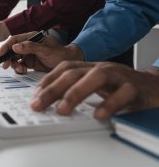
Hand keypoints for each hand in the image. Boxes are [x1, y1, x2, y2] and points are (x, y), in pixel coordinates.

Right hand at [0, 33, 83, 72]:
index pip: (14, 40)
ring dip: (14, 65)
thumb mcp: (45, 50)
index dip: (6, 47)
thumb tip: (15, 47)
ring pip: (15, 58)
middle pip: (12, 50)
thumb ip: (30, 47)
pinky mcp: (30, 62)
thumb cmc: (60, 54)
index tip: (0, 54)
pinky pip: (20, 65)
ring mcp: (28, 54)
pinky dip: (19, 69)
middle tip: (5, 66)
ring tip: (21, 70)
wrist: (69, 63)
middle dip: (8, 58)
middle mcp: (28, 45)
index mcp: (31, 37)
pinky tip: (23, 71)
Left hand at [31, 61, 158, 119]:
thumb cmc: (121, 86)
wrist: (154, 86)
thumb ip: (77, 88)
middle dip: (52, 89)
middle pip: (73, 73)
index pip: (65, 68)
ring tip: (61, 110)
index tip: (34, 95)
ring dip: (75, 93)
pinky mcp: (135, 88)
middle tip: (38, 105)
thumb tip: (50, 100)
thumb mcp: (96, 84)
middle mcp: (102, 68)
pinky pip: (122, 94)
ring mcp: (119, 76)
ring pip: (96, 77)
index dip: (48, 80)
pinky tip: (98, 115)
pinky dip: (109, 104)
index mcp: (90, 67)